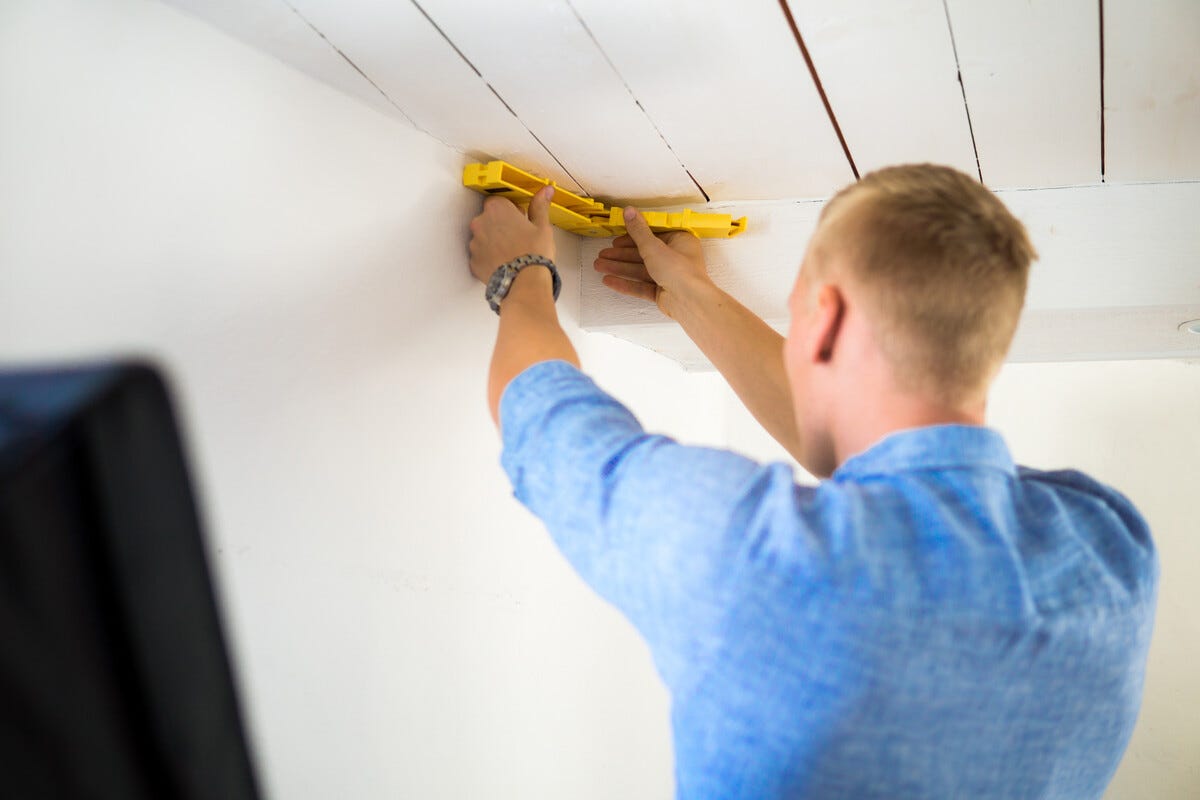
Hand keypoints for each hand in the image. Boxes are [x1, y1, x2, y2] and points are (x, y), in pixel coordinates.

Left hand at [468, 186, 555, 283]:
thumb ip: (540, 205)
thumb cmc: (534, 253)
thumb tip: (546, 191)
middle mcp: (480, 223)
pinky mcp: (473, 262)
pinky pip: (480, 256)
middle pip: (489, 219)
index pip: (499, 202)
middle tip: (518, 238)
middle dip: (500, 226)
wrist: (524, 283)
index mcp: (496, 209)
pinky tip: (504, 263)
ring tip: (512, 253)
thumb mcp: (542, 226)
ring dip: (493, 242)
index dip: (511, 210)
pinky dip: (489, 259)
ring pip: (483, 238)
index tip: (520, 219)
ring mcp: (474, 243)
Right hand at [593, 206, 710, 318]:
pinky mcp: (662, 292)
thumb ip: (638, 231)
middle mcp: (675, 258)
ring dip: (619, 268)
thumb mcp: (654, 246)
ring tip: (600, 266)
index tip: (616, 237)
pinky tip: (610, 280)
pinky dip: (626, 283)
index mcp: (679, 241)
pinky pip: (641, 286)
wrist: (688, 301)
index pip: (652, 235)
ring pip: (640, 270)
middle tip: (603, 254)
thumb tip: (629, 212)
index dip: (632, 236)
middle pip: (643, 254)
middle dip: (620, 254)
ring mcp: (669, 277)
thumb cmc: (680, 271)